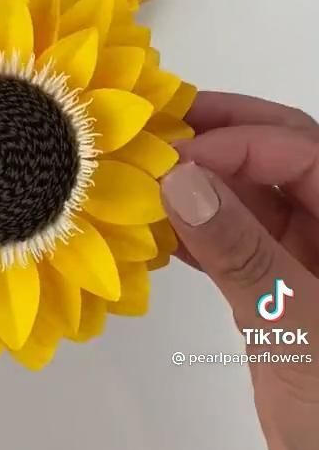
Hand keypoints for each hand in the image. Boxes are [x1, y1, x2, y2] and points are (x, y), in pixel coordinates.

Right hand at [161, 93, 318, 449]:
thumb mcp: (294, 323)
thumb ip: (240, 250)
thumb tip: (180, 178)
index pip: (300, 150)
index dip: (238, 141)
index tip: (174, 158)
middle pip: (282, 155)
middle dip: (224, 135)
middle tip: (159, 126)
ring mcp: (310, 260)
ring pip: (256, 197)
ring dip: (206, 183)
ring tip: (147, 171)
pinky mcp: (282, 294)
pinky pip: (239, 242)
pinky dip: (201, 231)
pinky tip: (159, 231)